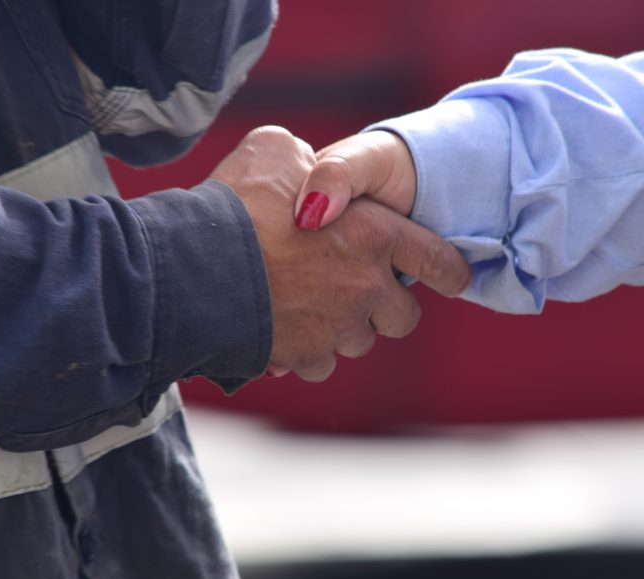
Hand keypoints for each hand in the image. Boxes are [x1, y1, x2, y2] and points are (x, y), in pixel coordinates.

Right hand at [210, 127, 468, 381]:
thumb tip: (310, 176)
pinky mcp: (305, 356)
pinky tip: (285, 329)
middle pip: (403, 317)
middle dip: (386, 307)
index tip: (452, 277)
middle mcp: (367, 288)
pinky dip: (308, 351)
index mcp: (374, 234)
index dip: (449, 270)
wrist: (191, 267)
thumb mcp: (274, 150)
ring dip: (344, 328)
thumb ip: (310, 163)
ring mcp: (338, 328)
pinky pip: (321, 363)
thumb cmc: (236, 204)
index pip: (439, 260)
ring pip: (360, 342)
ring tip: (312, 306)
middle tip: (358, 289)